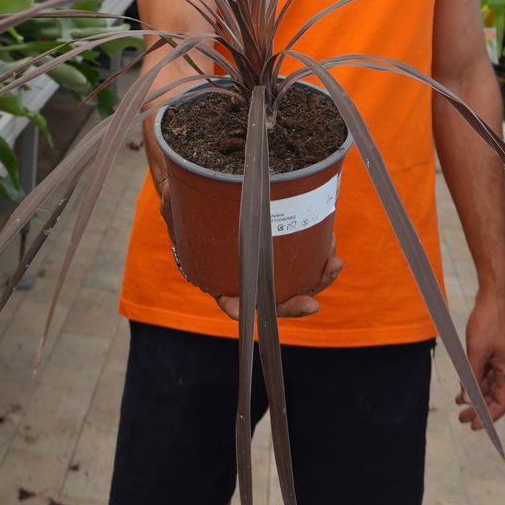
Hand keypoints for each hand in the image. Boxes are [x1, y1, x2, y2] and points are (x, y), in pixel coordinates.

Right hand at [159, 182, 342, 319]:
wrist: (206, 194)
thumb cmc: (189, 206)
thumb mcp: (175, 205)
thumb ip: (173, 205)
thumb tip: (170, 197)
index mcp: (217, 275)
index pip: (227, 298)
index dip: (237, 308)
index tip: (246, 311)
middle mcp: (244, 277)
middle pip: (270, 300)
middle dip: (293, 304)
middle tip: (312, 304)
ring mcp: (265, 265)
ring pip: (293, 282)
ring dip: (316, 279)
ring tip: (334, 263)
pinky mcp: (281, 248)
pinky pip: (302, 259)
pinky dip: (318, 255)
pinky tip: (330, 242)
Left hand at [455, 288, 504, 429]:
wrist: (494, 294)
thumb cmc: (489, 320)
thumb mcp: (476, 351)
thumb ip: (471, 376)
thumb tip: (467, 398)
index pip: (502, 403)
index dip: (488, 417)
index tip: (474, 426)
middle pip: (495, 396)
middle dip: (479, 408)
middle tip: (462, 419)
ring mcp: (502, 359)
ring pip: (488, 384)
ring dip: (475, 394)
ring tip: (459, 404)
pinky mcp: (495, 351)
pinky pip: (485, 371)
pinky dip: (474, 379)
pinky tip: (462, 385)